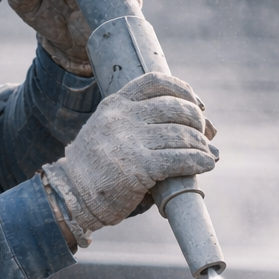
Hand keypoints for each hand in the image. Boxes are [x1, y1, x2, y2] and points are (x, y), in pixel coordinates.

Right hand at [42, 73, 216, 245]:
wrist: (72, 196)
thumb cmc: (97, 168)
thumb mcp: (108, 132)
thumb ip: (138, 124)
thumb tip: (193, 126)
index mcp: (115, 104)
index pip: (155, 82)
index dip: (183, 89)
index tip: (196, 103)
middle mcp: (122, 117)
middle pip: (174, 107)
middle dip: (197, 120)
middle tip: (205, 134)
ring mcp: (128, 141)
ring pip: (180, 134)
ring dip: (200, 144)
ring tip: (206, 153)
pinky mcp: (137, 167)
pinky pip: (178, 159)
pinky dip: (198, 161)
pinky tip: (206, 164)